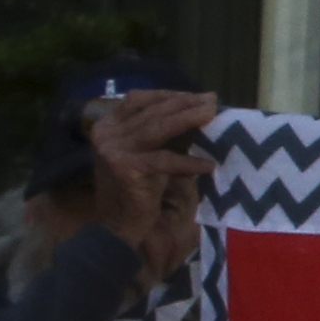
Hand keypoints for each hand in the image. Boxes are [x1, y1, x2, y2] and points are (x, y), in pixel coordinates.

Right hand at [86, 89, 218, 284]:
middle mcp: (107, 133)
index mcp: (108, 125)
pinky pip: (165, 160)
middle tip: (212, 100)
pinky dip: (188, 163)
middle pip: (152, 110)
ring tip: (212, 115)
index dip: (168, 95)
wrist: (117, 225)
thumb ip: (156, 133)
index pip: (139, 99)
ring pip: (158, 128)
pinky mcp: (126, 168)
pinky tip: (207, 165)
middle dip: (184, 104)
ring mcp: (114, 149)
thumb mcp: (142, 154)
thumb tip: (194, 111)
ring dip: (188, 119)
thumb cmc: (135, 190)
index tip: (196, 96)